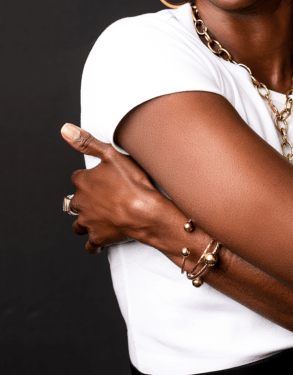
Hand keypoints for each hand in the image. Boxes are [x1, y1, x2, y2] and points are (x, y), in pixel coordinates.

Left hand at [61, 123, 170, 253]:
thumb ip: (87, 142)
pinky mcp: (98, 238)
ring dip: (85, 221)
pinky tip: (102, 239)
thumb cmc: (132, 183)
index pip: (77, 178)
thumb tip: (65, 129)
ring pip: (78, 224)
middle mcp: (81, 203)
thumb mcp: (111, 154)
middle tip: (100, 199)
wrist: (145, 211)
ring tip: (98, 218)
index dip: (87, 178)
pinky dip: (95, 242)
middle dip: (84, 201)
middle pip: (74, 202)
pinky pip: (91, 245)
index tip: (98, 179)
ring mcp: (88, 222)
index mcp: (84, 182)